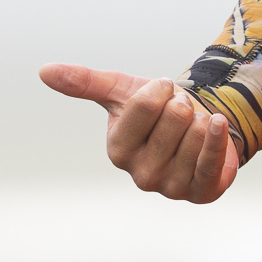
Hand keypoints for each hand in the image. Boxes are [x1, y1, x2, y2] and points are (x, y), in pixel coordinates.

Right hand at [39, 63, 238, 203]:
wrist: (198, 129)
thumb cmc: (157, 112)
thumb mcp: (123, 92)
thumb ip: (86, 83)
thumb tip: (43, 71)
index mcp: (118, 149)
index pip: (145, 103)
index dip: (160, 88)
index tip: (162, 92)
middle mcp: (140, 174)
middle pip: (175, 115)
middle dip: (184, 104)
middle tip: (181, 113)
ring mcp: (170, 186)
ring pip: (196, 131)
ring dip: (202, 118)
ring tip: (194, 126)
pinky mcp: (200, 190)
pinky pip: (209, 160)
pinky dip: (216, 137)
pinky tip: (218, 123)